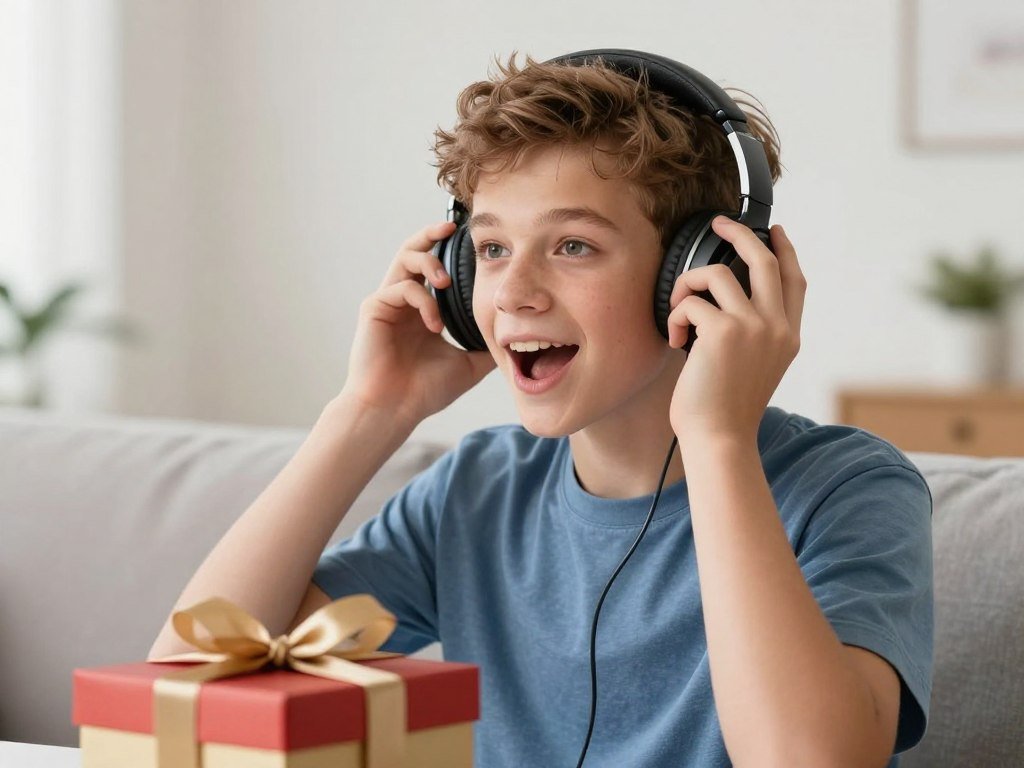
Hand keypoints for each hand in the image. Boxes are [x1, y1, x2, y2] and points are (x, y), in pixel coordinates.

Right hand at [339, 220, 495, 427]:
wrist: (394, 410)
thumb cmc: (424, 391)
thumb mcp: (468, 364)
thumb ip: (485, 345)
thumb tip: (515, 337)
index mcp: (421, 310)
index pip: (434, 267)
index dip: (449, 251)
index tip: (473, 243)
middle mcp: (403, 301)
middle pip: (413, 250)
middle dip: (432, 234)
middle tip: (452, 226)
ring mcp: (387, 303)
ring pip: (404, 259)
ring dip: (429, 261)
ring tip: (446, 280)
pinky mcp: (374, 309)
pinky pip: (402, 288)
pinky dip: (423, 301)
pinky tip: (434, 325)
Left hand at [667, 217, 805, 443]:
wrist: (720, 438)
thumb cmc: (726, 408)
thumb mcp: (755, 366)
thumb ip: (754, 333)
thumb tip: (727, 300)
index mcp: (788, 336)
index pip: (794, 280)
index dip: (785, 250)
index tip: (774, 231)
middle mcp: (777, 327)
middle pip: (764, 260)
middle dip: (740, 234)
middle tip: (720, 224)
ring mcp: (753, 327)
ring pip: (718, 274)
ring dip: (689, 284)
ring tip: (679, 312)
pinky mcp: (723, 332)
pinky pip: (691, 301)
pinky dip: (675, 315)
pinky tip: (675, 339)